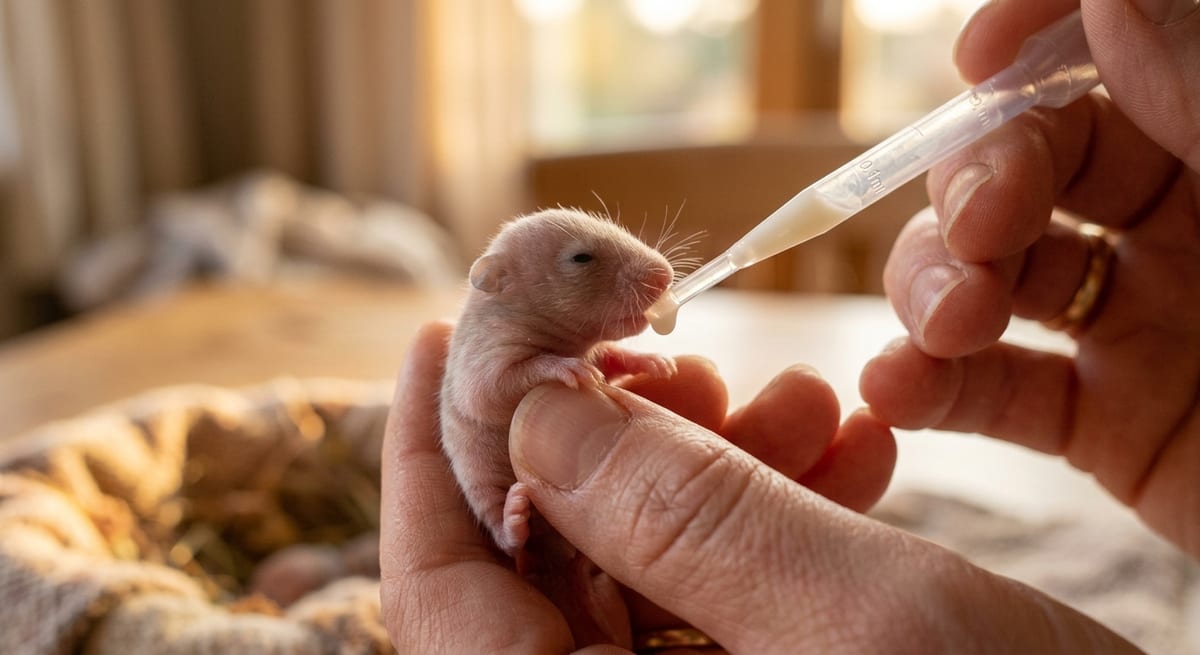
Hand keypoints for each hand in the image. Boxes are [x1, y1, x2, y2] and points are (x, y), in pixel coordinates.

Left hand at [380, 322, 1135, 652]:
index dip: (429, 460)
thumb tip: (538, 411)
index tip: (438, 334)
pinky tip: (845, 449)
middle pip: (548, 564)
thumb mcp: (856, 623)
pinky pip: (730, 593)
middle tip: (677, 348)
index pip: (446, 599)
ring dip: (715, 461)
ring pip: (646, 564)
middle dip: (612, 435)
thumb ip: (683, 517)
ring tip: (798, 398)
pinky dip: (775, 512)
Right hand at [860, 0, 1199, 557]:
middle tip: (983, 231)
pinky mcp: (1109, 425)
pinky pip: (1000, 395)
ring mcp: (1138, 325)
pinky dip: (934, 391)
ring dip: (937, 287)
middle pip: (1027, 167)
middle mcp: (1184, 224)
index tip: (977, 59)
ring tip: (946, 325)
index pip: (1114, 57)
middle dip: (978, 188)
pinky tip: (895, 390)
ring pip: (992, 276)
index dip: (1037, 43)